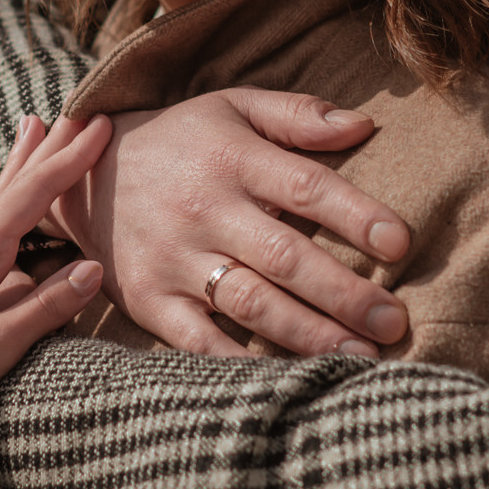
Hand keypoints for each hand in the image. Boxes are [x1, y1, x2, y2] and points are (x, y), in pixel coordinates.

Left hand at [0, 114, 109, 458]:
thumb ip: (44, 309)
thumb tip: (92, 268)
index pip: (31, 196)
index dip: (68, 160)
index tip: (100, 125)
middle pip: (12, 189)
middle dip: (44, 150)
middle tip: (71, 110)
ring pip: (0, 209)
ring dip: (23, 171)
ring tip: (32, 132)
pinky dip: (14, 214)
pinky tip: (10, 213)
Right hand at [42, 88, 410, 358]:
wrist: (86, 175)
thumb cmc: (181, 140)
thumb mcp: (233, 106)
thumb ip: (298, 115)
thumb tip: (364, 125)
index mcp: (232, 158)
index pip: (305, 188)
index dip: (356, 216)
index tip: (401, 244)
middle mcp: (206, 209)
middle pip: (285, 256)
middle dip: (344, 292)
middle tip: (395, 321)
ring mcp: (176, 260)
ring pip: (250, 302)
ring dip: (309, 334)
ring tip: (361, 356)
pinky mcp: (152, 301)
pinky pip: (199, 341)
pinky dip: (240, 364)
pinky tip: (286, 382)